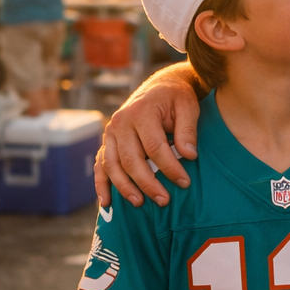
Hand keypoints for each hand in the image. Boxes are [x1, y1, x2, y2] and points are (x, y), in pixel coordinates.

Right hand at [95, 65, 200, 207]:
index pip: (154, 146)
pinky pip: (100, 165)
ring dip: (125, 187)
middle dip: (148, 183)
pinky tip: (107, 202)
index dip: (169, 167)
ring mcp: (110, 132)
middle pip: (131, 159)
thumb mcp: (188, 107)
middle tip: (164, 201)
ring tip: (140, 203)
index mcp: (141, 111)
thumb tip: (189, 155)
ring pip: (113, 165)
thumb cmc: (177, 98)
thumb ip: (188, 130)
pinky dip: (101, 184)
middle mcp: (121, 122)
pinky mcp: (107, 141)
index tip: (184, 182)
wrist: (162, 86)